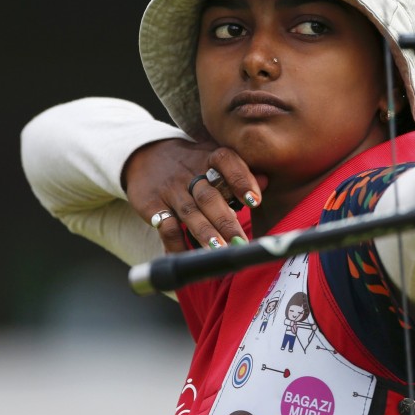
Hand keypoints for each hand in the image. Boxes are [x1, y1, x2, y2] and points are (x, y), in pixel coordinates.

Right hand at [123, 139, 265, 252]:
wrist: (147, 157)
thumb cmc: (194, 164)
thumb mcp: (215, 160)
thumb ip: (240, 172)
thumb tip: (268, 180)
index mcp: (210, 157)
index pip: (227, 162)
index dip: (242, 180)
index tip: (255, 201)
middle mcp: (191, 173)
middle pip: (210, 196)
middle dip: (226, 221)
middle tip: (240, 241)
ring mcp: (171, 190)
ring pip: (190, 213)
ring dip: (205, 233)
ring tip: (219, 250)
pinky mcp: (153, 205)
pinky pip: (166, 226)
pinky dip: (177, 243)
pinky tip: (189, 257)